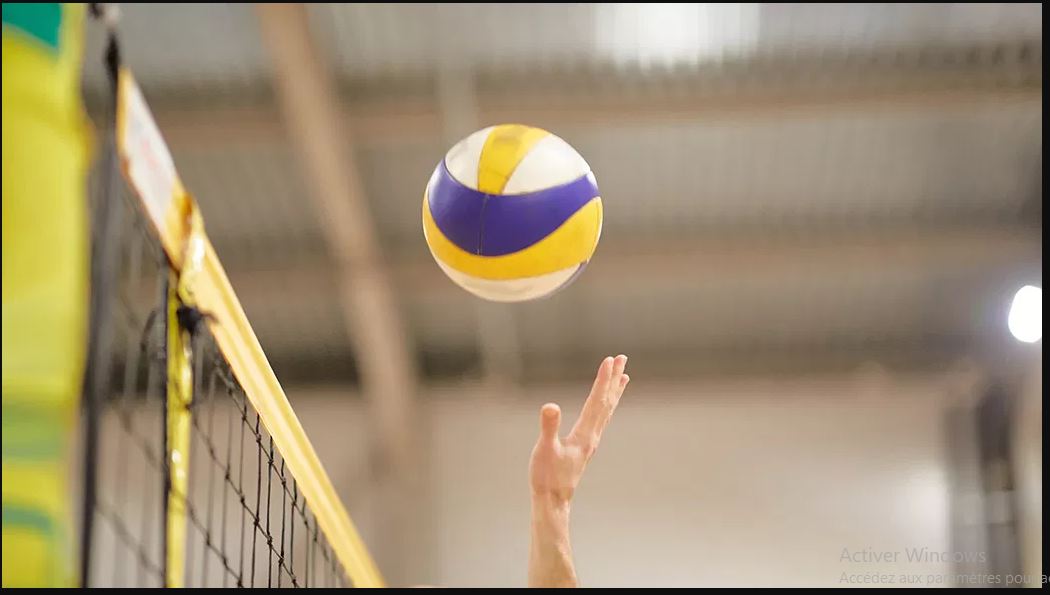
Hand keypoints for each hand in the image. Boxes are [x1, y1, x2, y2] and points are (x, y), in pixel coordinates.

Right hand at [529, 355, 629, 501]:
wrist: (553, 501)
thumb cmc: (547, 477)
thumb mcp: (544, 450)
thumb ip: (549, 428)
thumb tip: (550, 406)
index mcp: (585, 434)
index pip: (596, 401)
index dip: (603, 380)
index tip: (609, 360)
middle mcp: (593, 436)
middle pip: (607, 402)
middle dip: (614, 379)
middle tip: (622, 358)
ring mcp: (591, 441)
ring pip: (607, 411)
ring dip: (614, 391)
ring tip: (624, 376)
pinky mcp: (586, 446)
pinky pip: (601, 419)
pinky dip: (606, 406)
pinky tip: (605, 405)